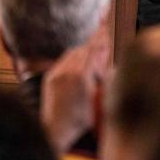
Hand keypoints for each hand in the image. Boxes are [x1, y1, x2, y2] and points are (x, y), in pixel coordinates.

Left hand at [41, 27, 108, 154]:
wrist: (55, 131)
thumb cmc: (79, 120)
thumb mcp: (97, 99)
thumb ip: (102, 78)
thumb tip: (108, 64)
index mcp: (82, 76)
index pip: (93, 50)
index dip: (101, 38)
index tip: (107, 28)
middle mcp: (68, 71)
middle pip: (83, 49)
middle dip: (94, 43)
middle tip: (103, 34)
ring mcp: (57, 73)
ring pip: (73, 53)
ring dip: (84, 50)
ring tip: (93, 49)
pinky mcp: (50, 77)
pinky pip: (64, 60)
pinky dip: (73, 57)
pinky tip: (80, 61)